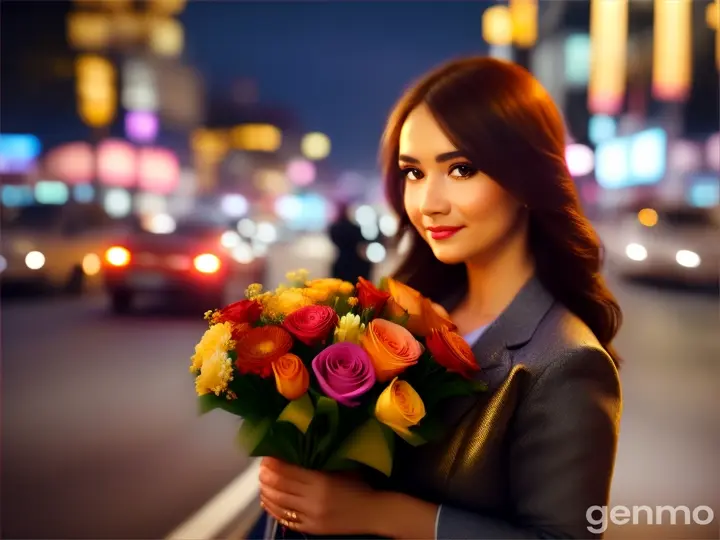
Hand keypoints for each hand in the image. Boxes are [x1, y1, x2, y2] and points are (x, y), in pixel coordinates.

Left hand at [258, 457, 374, 535]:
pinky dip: (273, 510)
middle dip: (267, 477)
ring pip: (280, 504)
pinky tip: (268, 501)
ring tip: (262, 483)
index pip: (288, 472)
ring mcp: (310, 516)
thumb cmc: (359, 486)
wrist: (373, 512)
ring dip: (267, 493)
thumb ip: (321, 462)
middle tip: (261, 469)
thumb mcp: (341, 468)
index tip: (266, 457)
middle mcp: (312, 500)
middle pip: (280, 488)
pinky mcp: (310, 528)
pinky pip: (285, 519)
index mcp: (320, 481)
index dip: (274, 464)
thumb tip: (299, 450)